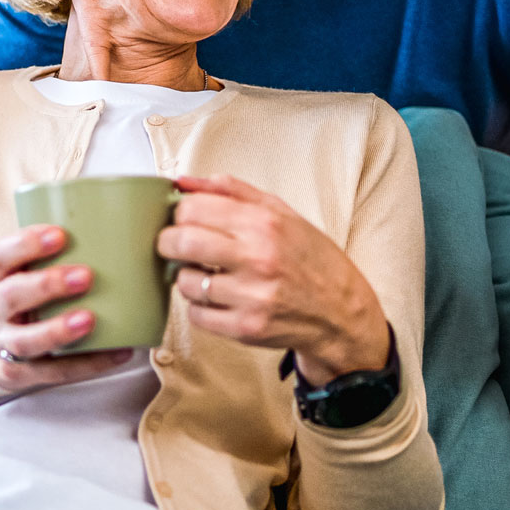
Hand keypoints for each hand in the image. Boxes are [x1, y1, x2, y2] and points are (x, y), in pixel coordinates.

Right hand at [0, 225, 132, 393]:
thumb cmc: (19, 299)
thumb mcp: (20, 274)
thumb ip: (52, 256)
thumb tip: (121, 230)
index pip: (2, 255)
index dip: (26, 244)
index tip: (60, 234)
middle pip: (11, 295)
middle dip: (47, 285)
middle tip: (86, 276)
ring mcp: (1, 345)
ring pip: (25, 341)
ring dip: (59, 329)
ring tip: (90, 319)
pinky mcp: (16, 375)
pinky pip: (52, 372)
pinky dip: (87, 364)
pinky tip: (119, 352)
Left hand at [159, 175, 389, 384]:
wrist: (340, 311)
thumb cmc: (309, 258)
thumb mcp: (280, 211)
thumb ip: (231, 190)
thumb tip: (183, 181)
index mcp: (264, 222)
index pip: (191, 208)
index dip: (180, 213)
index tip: (184, 219)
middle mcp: (258, 257)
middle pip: (179, 241)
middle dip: (168, 242)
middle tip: (176, 245)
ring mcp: (251, 295)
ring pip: (184, 281)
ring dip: (188, 277)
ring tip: (208, 273)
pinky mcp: (246, 328)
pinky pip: (196, 315)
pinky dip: (200, 306)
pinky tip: (220, 298)